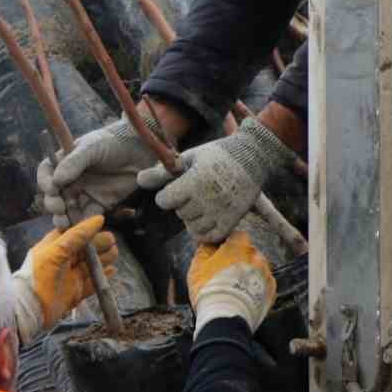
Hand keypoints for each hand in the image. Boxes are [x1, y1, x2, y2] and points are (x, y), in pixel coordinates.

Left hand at [11, 215, 118, 342]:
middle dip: (98, 245)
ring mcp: (69, 277)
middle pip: (83, 250)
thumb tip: (98, 220)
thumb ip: (77, 235)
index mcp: (53, 247)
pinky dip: (102, 277)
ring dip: (102, 259)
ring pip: (89, 266)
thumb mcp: (57, 249)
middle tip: (112, 241)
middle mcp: (61, 261)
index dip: (87, 230)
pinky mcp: (74, 293)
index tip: (102, 225)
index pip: (73, 234)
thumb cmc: (40, 274)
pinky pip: (92, 283)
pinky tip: (112, 270)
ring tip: (115, 253)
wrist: (31, 308)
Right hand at [36, 106, 166, 223]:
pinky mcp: (101, 205)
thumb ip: (74, 162)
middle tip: (60, 209)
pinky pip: (88, 217)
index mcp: (65, 162)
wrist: (142, 150)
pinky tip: (86, 224)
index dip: (45, 182)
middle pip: (55, 196)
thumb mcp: (92, 147)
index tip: (52, 189)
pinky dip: (84, 222)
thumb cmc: (114, 142)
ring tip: (67, 223)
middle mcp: (72, 180)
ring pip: (69, 210)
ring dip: (66, 218)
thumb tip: (56, 179)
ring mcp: (85, 194)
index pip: (47, 173)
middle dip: (54, 204)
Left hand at [137, 117, 292, 243]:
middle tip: (197, 189)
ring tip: (204, 201)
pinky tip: (206, 216)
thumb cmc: (216, 155)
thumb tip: (138, 179)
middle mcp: (207, 200)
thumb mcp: (188, 158)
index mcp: (194, 182)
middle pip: (179, 213)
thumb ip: (162, 172)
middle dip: (183, 203)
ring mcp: (220, 212)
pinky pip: (209, 236)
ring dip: (193, 217)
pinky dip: (203, 230)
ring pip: (192, 227)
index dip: (167, 194)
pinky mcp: (232, 221)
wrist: (252, 157)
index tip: (177, 186)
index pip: (164, 201)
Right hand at [187, 232, 275, 335]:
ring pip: (257, 268)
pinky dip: (255, 286)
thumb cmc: (210, 291)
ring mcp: (266, 275)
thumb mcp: (197, 266)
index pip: (237, 235)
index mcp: (239, 247)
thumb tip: (208, 243)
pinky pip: (263, 283)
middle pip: (248, 252)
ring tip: (234, 286)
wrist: (225, 319)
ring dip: (248, 272)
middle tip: (224, 271)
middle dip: (238, 258)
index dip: (228, 242)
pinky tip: (242, 295)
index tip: (220, 251)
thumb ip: (205, 249)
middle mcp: (257, 257)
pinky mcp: (271, 292)